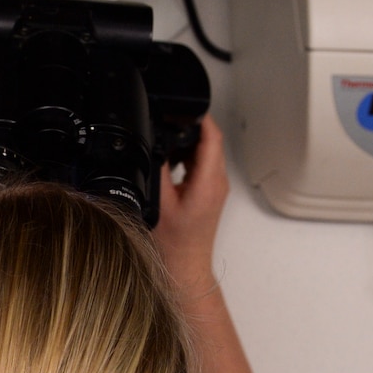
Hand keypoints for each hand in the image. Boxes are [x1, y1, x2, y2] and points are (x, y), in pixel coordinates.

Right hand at [155, 113, 229, 296]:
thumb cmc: (173, 244)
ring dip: (188, 143)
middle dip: (190, 128)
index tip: (186, 106)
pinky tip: (170, 163)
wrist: (184, 267)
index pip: (212, 137)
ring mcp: (216, 187)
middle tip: (167, 121)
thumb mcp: (158, 202)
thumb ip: (158, 170)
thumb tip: (156, 143)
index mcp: (208, 181)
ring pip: (206, 152)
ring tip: (165, 142)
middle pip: (210, 141)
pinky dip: (188, 157)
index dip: (200, 117)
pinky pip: (202, 165)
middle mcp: (217, 182)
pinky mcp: (210, 192)